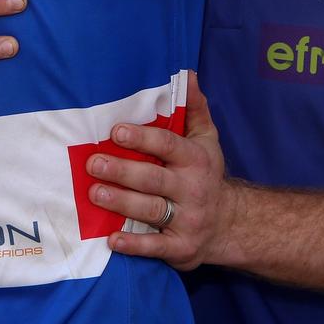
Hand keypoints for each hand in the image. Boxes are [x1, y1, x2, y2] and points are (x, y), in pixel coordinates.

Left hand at [86, 71, 235, 269]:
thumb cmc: (206, 173)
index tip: (116, 132)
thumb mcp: (207, 138)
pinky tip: (111, 239)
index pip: (167, 146)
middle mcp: (192, 189)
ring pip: (150, 210)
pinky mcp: (181, 248)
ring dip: (121, 202)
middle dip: (122, 171)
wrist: (230, 222)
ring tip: (94, 193)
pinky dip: (133, 245)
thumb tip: (187, 75)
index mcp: (196, 159)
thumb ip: (194, 108)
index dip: (142, 139)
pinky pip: (155, 247)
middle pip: (153, 179)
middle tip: (93, 163)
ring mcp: (187, 220)